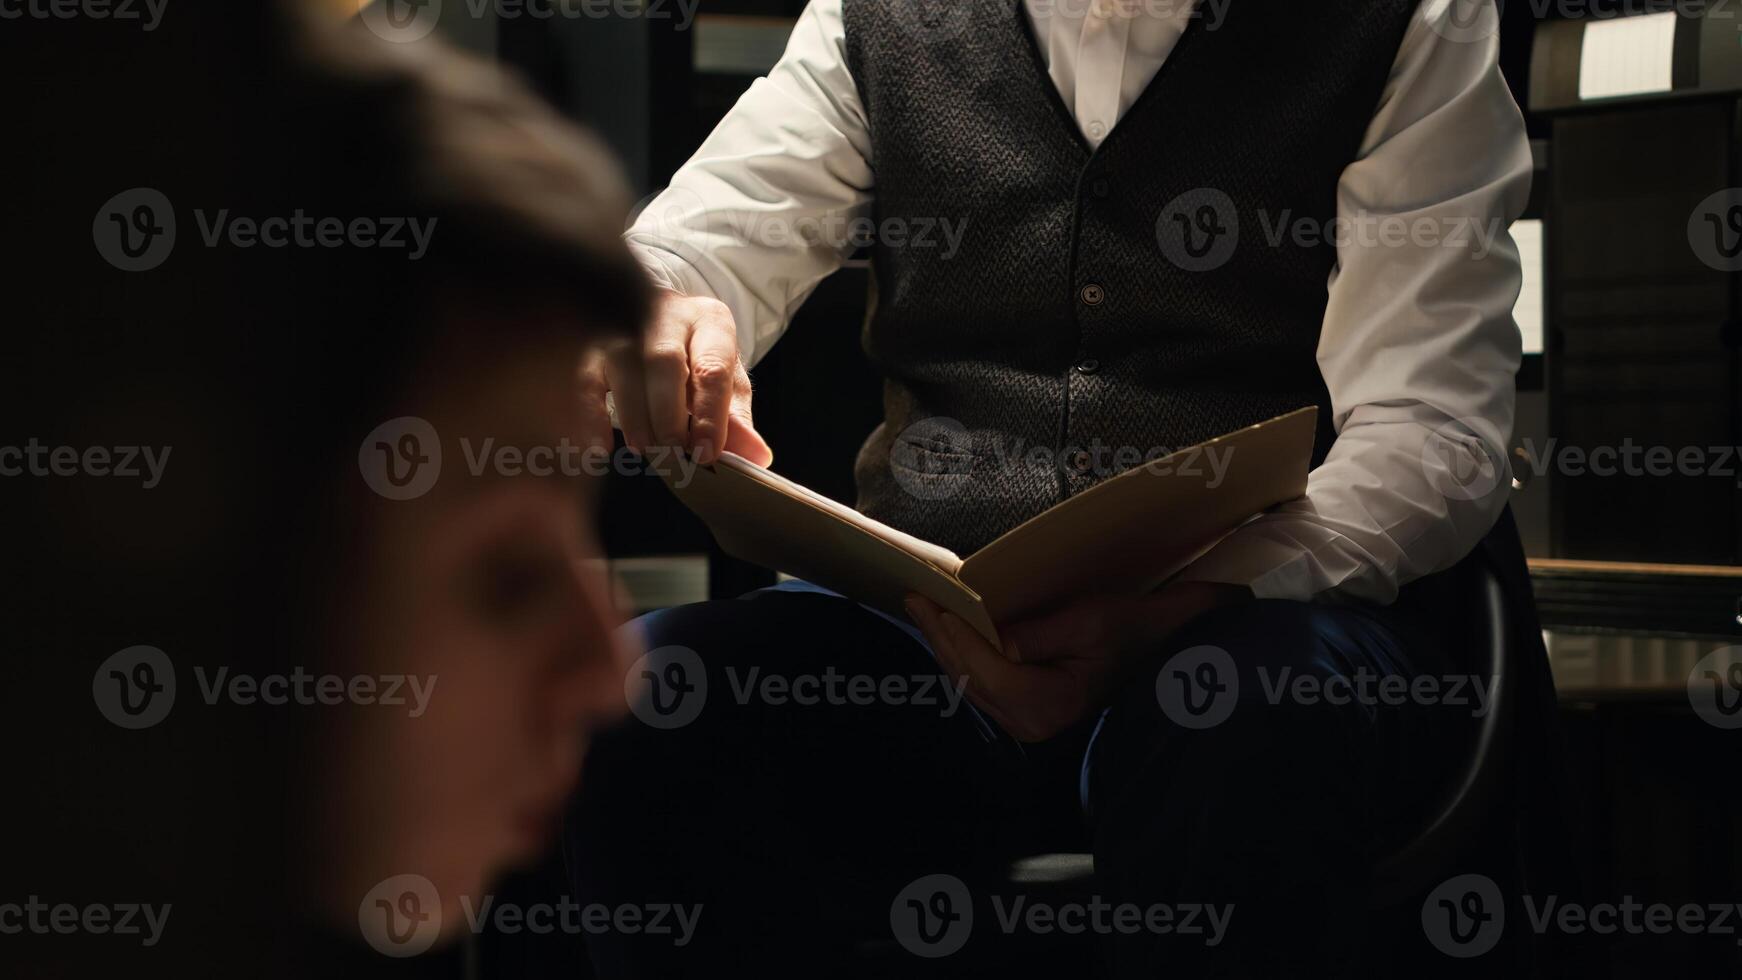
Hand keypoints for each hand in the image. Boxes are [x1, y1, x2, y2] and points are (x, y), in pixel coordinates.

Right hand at [581, 290, 772, 465]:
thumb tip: (757, 457)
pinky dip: (589, 416)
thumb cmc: (694, 357)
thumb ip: (736, 419)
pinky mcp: (589, 344)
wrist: (652, 316)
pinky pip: (583, 379)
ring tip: (645, 450)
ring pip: (621, 365)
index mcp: (710, 322)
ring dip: (633, 416)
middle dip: (668, 415)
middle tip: (673, 454)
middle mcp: (666, 315)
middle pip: (663, 361)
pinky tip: (597, 449)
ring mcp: (622, 324)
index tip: (706, 454)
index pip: (712, 367)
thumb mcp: (725, 381)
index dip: (710, 414)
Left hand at [904, 582, 1249, 741]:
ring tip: (928, 610)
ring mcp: (1033, 722)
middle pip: (969, 677)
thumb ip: (1035, 633)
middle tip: (916, 599)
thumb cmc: (1139, 630)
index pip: (981, 667)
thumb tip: (990, 634)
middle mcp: (1036, 723)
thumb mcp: (1089, 621)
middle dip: (940, 637)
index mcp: (1050, 704)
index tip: (925, 599)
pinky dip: (969, 655)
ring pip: (973, 682)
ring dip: (950, 646)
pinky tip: (957, 630)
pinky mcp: (1034, 712)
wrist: (1174, 648)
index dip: (950, 632)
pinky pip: (988, 683)